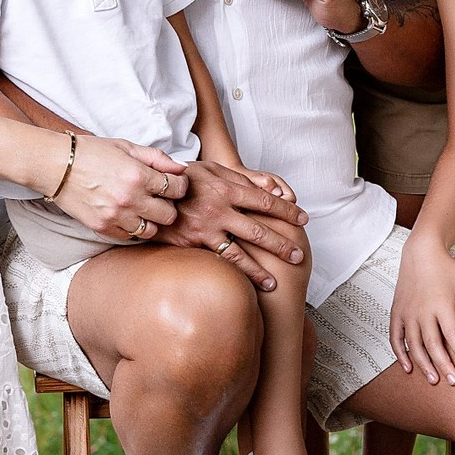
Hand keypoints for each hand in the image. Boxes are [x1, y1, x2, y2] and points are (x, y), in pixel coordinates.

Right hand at [55, 136, 188, 241]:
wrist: (56, 166)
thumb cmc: (92, 152)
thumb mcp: (127, 147)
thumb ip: (158, 158)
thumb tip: (182, 168)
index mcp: (138, 175)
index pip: (177, 188)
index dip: (180, 185)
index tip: (174, 183)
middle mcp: (130, 199)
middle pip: (169, 215)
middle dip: (169, 205)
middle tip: (159, 197)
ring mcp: (116, 216)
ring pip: (151, 231)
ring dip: (152, 220)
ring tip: (143, 208)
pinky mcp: (103, 227)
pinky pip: (129, 236)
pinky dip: (132, 228)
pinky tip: (127, 214)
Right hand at [158, 157, 309, 291]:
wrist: (151, 192)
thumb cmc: (186, 179)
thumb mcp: (213, 169)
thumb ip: (241, 178)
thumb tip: (272, 190)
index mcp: (228, 189)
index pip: (265, 201)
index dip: (287, 211)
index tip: (303, 219)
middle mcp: (220, 209)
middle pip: (259, 230)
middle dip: (281, 245)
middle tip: (298, 256)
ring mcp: (207, 228)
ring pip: (240, 253)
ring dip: (259, 270)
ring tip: (274, 283)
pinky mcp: (194, 242)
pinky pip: (217, 260)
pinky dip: (233, 273)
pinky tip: (244, 285)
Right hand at [389, 233, 454, 384]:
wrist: (420, 252)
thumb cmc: (447, 269)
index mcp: (442, 304)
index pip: (452, 334)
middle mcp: (423, 310)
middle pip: (432, 343)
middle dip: (442, 364)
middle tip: (452, 381)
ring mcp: (408, 313)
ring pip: (414, 344)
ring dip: (423, 364)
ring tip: (434, 380)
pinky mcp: (397, 312)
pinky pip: (396, 338)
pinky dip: (400, 354)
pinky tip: (408, 368)